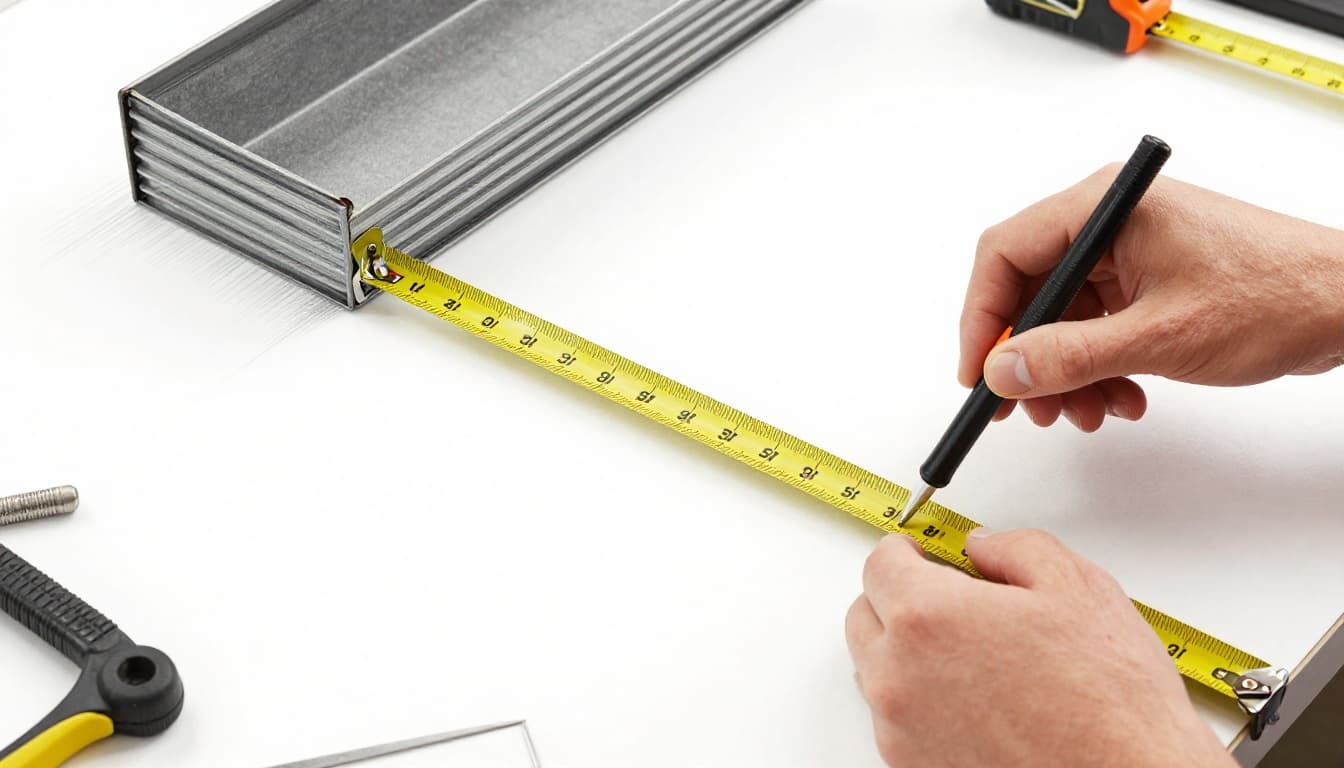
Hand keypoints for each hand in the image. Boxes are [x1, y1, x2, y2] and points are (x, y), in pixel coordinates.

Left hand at [845, 530, 1235, 767]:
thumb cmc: (1111, 706)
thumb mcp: (1077, 588)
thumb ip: (1014, 548)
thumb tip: (983, 547)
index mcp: (928, 618)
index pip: (879, 563)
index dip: (908, 552)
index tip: (926, 556)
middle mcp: (899, 677)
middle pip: (865, 615)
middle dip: (901, 599)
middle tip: (954, 604)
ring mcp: (900, 730)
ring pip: (877, 671)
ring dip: (907, 654)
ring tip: (974, 659)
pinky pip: (896, 720)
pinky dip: (921, 704)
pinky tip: (978, 703)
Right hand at [962, 169, 1343, 430]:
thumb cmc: (1277, 295)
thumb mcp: (1161, 337)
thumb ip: (1071, 357)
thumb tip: (1003, 371)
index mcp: (1106, 208)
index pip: (1005, 254)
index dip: (982, 317)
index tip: (977, 372)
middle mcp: (1110, 224)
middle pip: (1028, 290)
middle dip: (1028, 358)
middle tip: (1027, 407)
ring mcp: (1128, 254)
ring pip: (1060, 319)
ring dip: (1065, 374)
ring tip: (1088, 412)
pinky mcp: (1146, 283)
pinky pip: (1094, 329)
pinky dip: (1097, 369)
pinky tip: (1122, 398)